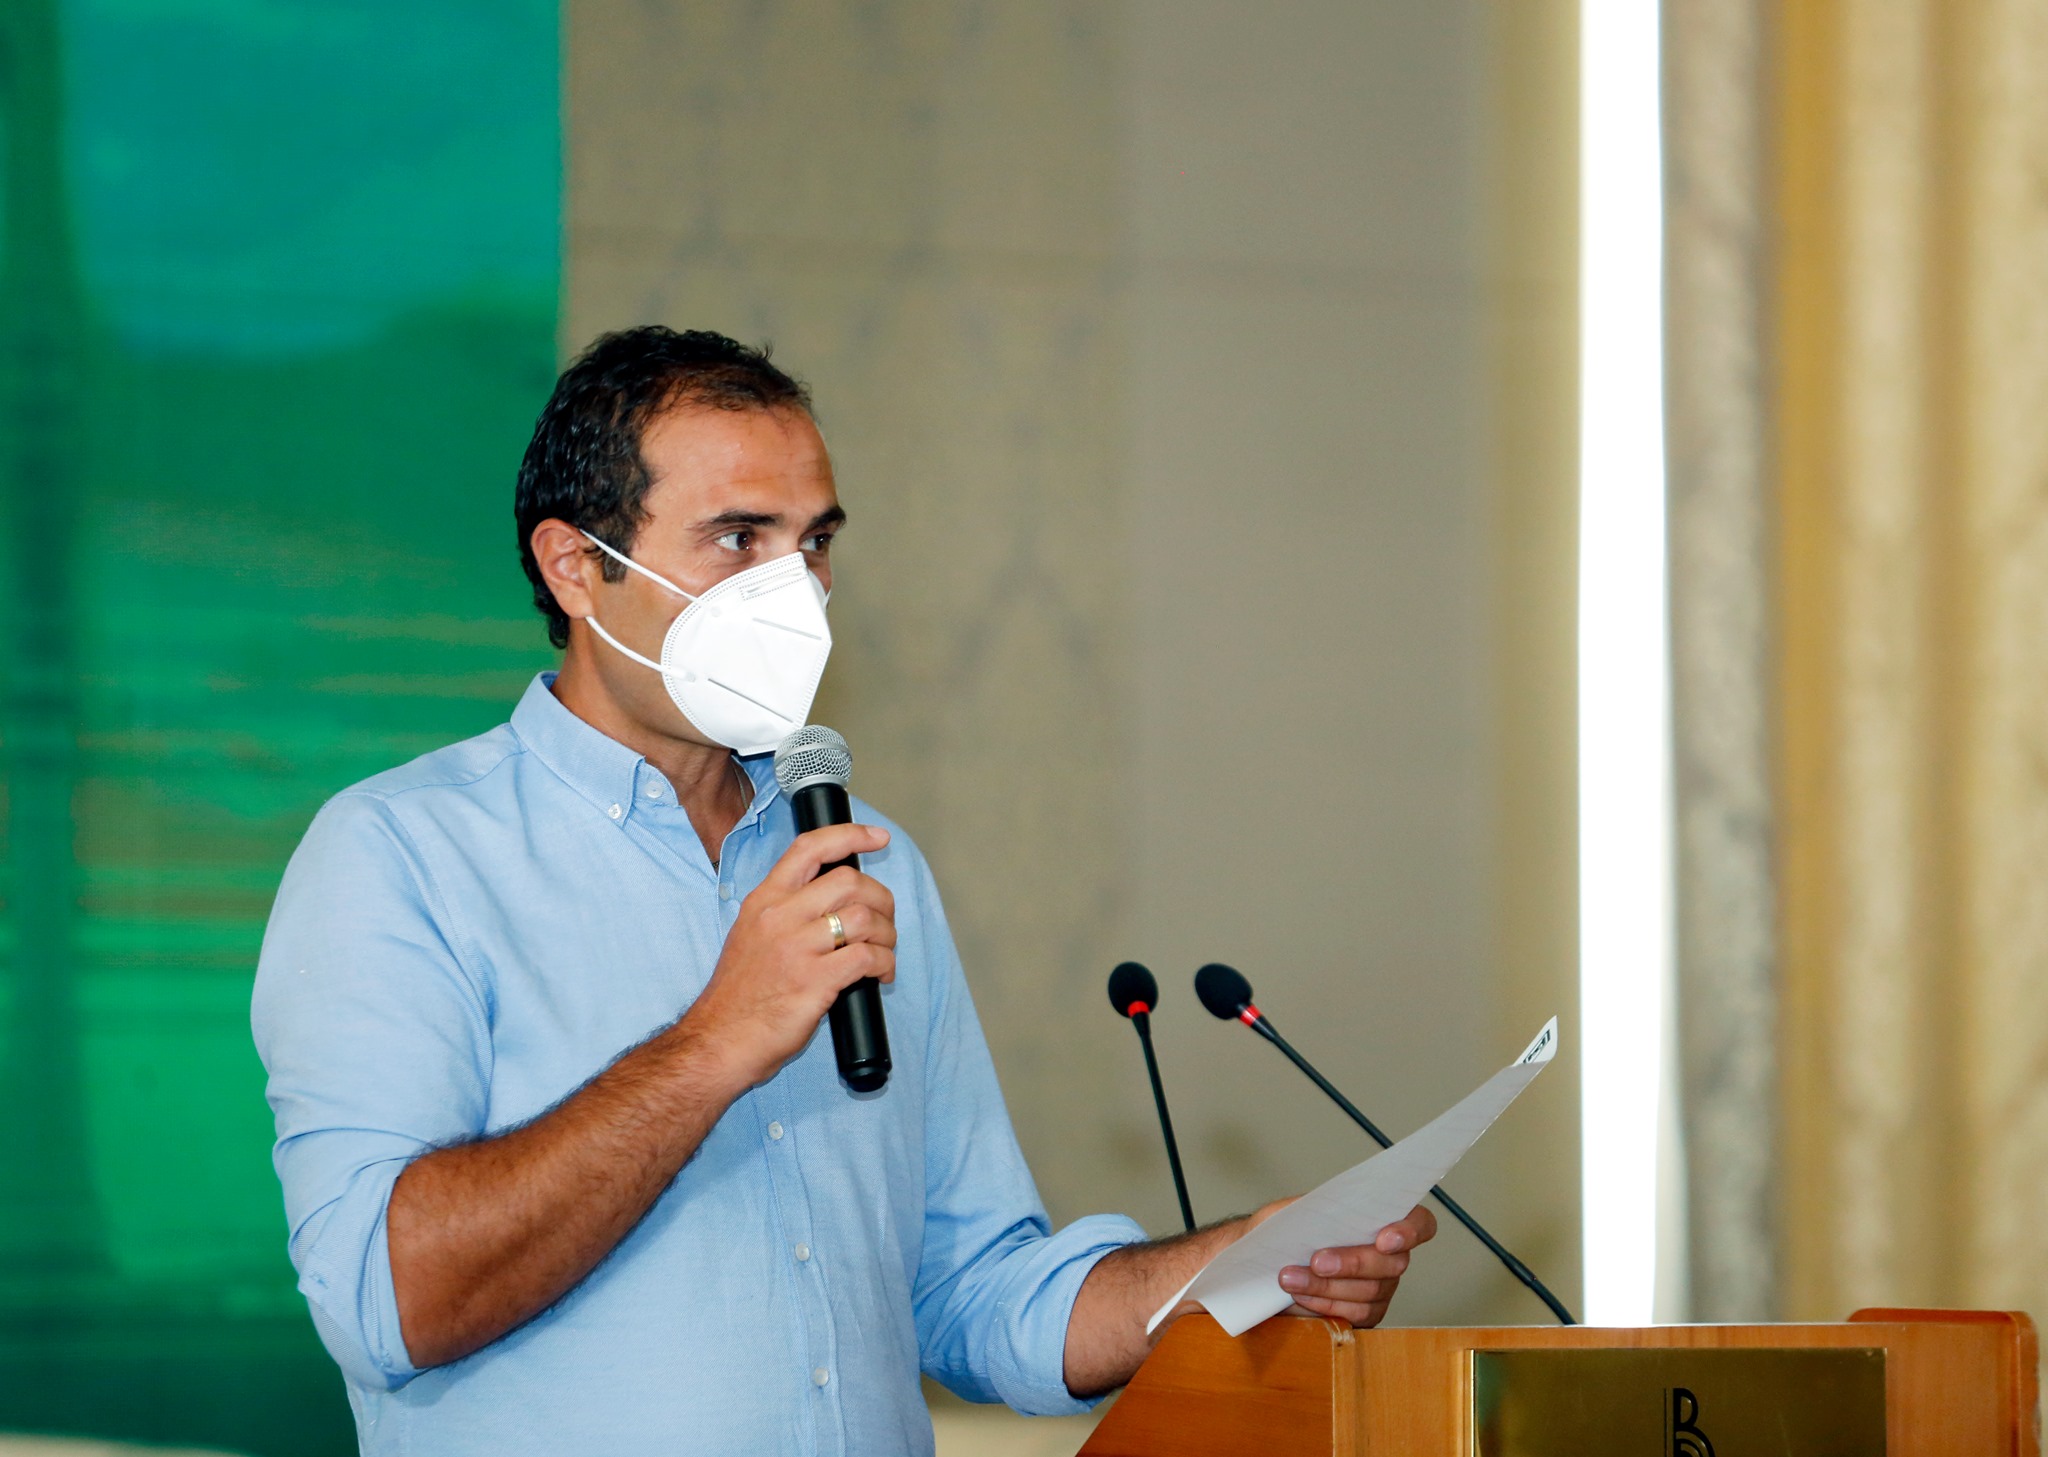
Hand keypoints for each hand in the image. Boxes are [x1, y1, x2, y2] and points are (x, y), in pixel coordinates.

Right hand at [683, 822, 895, 1087]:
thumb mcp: (751, 935)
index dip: (850, 836)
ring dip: (888, 935)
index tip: (878, 838)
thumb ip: (786, 912)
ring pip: (865, 917)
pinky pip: (867, 956)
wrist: (718, 1041)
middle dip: (881, 899)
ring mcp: (796, 948)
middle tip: (885, 922)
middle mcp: (779, 916)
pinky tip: (880, 976)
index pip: (809, 848)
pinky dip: (885, 963)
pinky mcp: (813, 981)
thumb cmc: (739, 996)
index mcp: (764, 900)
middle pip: (849, 881)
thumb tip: (836, 902)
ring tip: (884, 953)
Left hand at [1258, 1199, 1437, 1328]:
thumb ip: (1307, 1210)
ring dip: (1327, 1286)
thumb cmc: (1286, 1230)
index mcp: (1382, 1219)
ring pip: (1369, 1292)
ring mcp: (1382, 1287)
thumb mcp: (1291, 1210)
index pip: (1420, 1223)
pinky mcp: (1367, 1313)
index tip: (1384, 1239)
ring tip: (1291, 1278)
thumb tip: (1317, 1216)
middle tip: (1316, 1261)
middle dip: (1352, 1262)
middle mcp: (1390, 1256)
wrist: (1269, 1260)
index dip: (1410, 1231)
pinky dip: (1323, 1304)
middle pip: (1392, 1263)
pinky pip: (1354, 1314)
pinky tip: (1300, 1296)